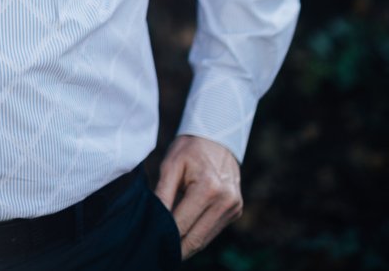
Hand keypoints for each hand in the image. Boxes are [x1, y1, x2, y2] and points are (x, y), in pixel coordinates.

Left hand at [154, 134, 242, 259]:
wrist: (217, 136)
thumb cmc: (190, 148)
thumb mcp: (171, 165)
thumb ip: (163, 194)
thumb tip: (153, 220)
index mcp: (208, 188)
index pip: (182, 224)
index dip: (165, 236)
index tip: (151, 242)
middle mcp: (225, 200)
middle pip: (196, 238)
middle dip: (176, 247)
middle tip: (157, 251)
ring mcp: (234, 207)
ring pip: (206, 239)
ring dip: (188, 245)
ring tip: (168, 246)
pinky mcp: (237, 210)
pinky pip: (213, 230)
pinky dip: (199, 234)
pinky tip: (185, 234)